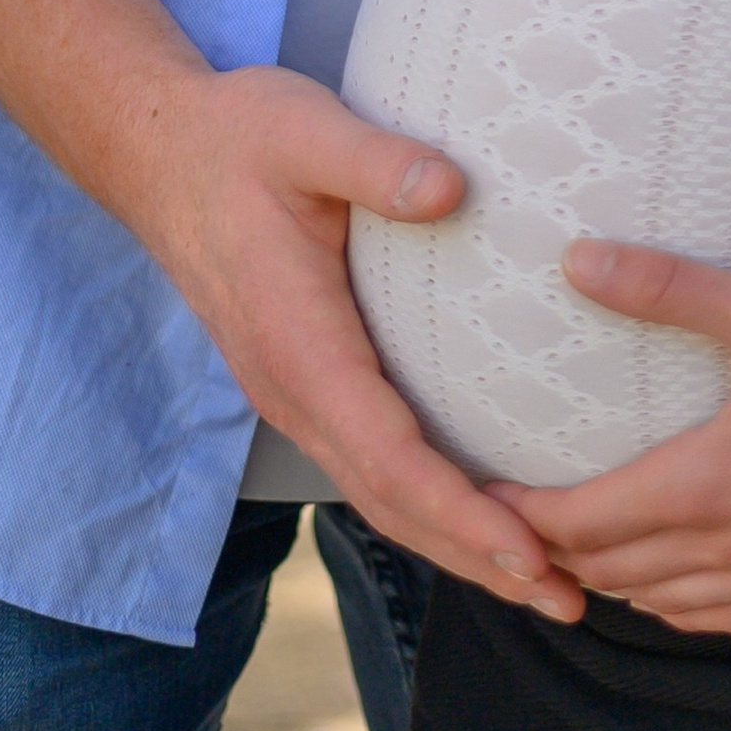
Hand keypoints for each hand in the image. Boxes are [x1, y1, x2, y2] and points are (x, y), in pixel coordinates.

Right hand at [122, 63, 583, 618]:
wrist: (159, 151)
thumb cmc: (238, 137)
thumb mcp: (305, 129)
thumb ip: (376, 162)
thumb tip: (452, 188)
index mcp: (300, 346)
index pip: (392, 457)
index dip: (464, 515)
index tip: (533, 555)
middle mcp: (294, 390)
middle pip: (392, 504)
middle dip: (479, 559)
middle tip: (571, 600)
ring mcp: (294, 394)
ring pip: (380, 495)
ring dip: (458, 545)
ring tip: (544, 580)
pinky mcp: (303, 382)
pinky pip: (370, 464)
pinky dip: (428, 505)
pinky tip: (482, 511)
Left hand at [499, 241, 730, 633]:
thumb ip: (668, 288)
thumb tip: (577, 259)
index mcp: (707, 486)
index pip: (578, 525)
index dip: (517, 518)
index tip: (476, 495)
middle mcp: (729, 550)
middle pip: (604, 572)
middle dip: (547, 550)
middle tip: (507, 516)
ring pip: (655, 603)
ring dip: (603, 578)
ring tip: (572, 541)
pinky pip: (713, 619)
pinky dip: (669, 602)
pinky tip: (665, 576)